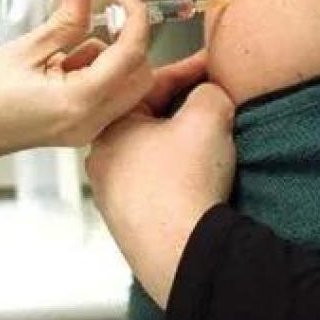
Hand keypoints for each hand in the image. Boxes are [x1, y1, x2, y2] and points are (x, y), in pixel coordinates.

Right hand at [0, 0, 154, 179]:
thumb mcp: (24, 49)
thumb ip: (65, 19)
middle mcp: (89, 122)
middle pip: (140, 76)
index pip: (132, 55)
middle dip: (128, 42)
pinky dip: (93, 74)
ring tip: (59, 51)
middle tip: (99, 17)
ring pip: (124, 87)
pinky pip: (104, 97)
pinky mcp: (75, 129)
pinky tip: (56, 67)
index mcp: (80, 102)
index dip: (134, 16)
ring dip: (108, 58)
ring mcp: (83, 130)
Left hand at [87, 70, 236, 307]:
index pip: (153, 85)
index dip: (190, 70)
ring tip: (213, 144)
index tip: (213, 65)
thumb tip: (210, 94)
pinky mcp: (131, 224)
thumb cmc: (184, 185)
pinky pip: (158, 187)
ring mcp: (113, 196)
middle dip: (185, 110)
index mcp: (109, 128)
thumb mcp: (208, 116)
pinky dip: (179, 177)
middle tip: (217, 104)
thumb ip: (209, 90)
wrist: (182, 253)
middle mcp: (102, 161)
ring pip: (154, 154)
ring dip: (183, 146)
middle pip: (152, 120)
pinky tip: (201, 181)